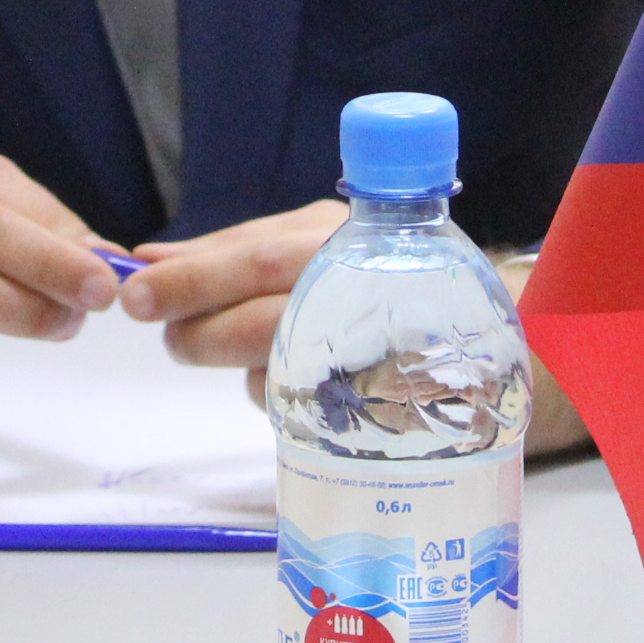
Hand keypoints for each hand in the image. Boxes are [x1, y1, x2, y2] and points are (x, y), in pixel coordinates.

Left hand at [121, 203, 592, 457]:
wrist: (508, 333)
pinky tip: (305, 377)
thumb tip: (145, 261)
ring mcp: (382, 349)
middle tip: (168, 334)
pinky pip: (308, 405)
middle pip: (261, 318)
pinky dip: (286, 393)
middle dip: (197, 330)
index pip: (254, 255)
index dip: (189, 275)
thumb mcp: (317, 240)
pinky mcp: (393, 407)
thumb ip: (237, 250)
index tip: (135, 290)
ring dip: (237, 366)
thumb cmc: (386, 278)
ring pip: (277, 369)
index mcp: (341, 235)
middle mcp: (366, 285)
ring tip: (229, 350)